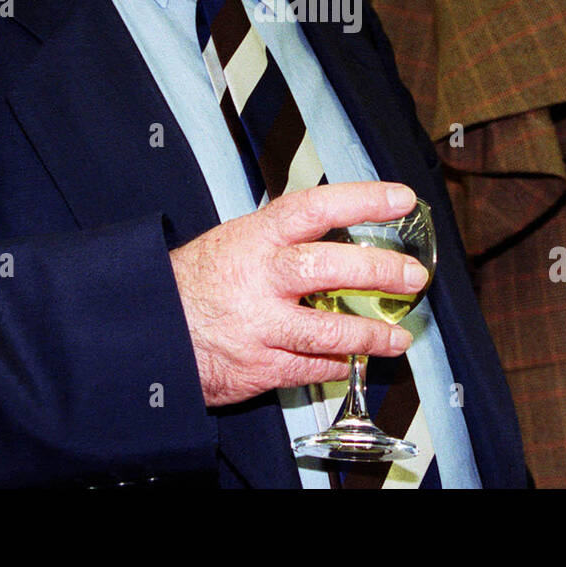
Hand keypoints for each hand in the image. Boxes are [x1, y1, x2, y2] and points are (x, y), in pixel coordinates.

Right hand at [170, 182, 428, 406]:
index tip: (401, 198)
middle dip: (380, 272)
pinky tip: (352, 361)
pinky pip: (311, 368)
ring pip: (329, 330)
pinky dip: (336, 365)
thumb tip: (342, 229)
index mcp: (257, 236)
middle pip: (330, 268)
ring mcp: (261, 324)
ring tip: (398, 338)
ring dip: (371, 335)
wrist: (152, 328)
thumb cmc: (198, 280)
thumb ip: (284, 238)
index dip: (364, 200)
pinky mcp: (259, 366)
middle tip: (413, 277)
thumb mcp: (236, 239)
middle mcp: (261, 277)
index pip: (318, 207)